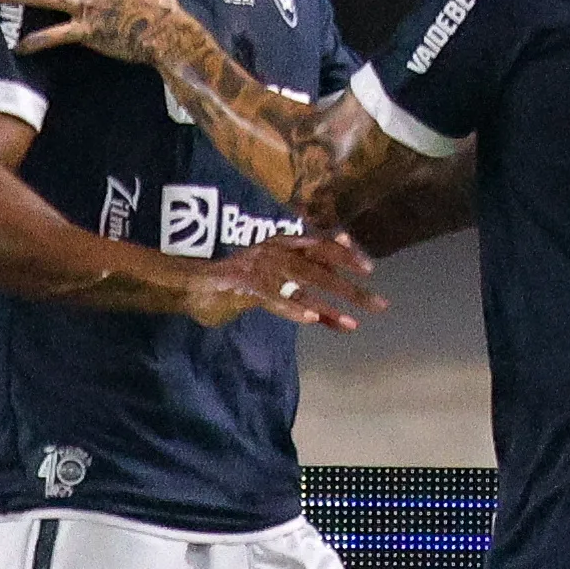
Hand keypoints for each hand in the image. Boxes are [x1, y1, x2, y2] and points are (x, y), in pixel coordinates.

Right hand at [179, 229, 382, 331]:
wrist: (191, 283)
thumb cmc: (230, 280)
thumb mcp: (267, 271)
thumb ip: (296, 271)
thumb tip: (331, 274)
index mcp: (279, 245)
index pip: (320, 247)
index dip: (345, 256)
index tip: (369, 267)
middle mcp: (275, 253)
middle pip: (321, 270)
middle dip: (352, 290)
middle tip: (378, 304)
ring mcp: (261, 270)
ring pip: (304, 286)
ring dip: (330, 307)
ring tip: (352, 323)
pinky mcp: (245, 288)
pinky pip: (274, 299)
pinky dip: (292, 307)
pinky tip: (310, 318)